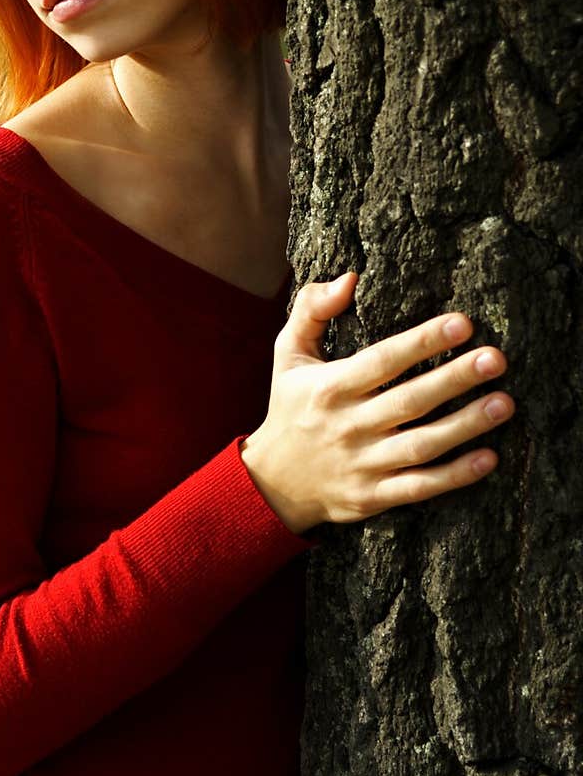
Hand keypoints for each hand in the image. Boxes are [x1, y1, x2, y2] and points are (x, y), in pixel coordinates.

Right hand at [240, 272, 513, 534]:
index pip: (383, 361)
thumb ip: (312, 309)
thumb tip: (350, 278)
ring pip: (421, 445)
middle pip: (410, 401)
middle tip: (496, 359)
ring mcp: (362, 464)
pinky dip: (455, 476)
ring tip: (504, 403)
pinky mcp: (373, 496)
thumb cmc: (290, 406)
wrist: (272, 483)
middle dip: (456, 378)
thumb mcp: (288, 353)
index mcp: (329, 387)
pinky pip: (419, 487)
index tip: (463, 323)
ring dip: (465, 426)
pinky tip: (490, 457)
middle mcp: (347, 425)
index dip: (423, 342)